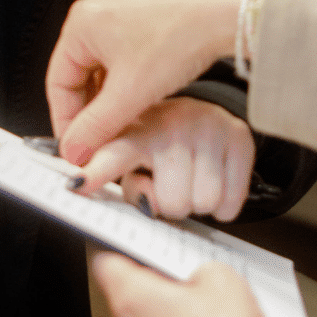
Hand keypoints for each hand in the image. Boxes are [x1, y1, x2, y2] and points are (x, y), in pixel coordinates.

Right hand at [46, 0, 256, 164]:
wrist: (224, 13)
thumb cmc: (178, 35)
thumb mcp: (129, 94)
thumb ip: (95, 127)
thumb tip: (74, 150)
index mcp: (81, 24)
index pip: (57, 82)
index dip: (66, 121)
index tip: (77, 147)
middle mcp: (98, 15)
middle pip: (80, 77)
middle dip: (91, 113)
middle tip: (101, 143)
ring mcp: (123, 16)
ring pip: (105, 72)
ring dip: (111, 102)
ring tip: (126, 127)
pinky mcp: (147, 22)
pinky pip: (125, 62)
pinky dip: (129, 86)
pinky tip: (143, 105)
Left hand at [73, 97, 254, 221]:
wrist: (198, 112)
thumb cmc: (157, 142)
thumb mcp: (132, 155)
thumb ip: (125, 181)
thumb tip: (145, 204)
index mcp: (136, 129)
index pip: (114, 154)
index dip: (96, 172)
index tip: (77, 184)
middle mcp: (173, 125)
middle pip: (171, 203)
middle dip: (169, 203)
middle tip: (166, 184)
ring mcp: (208, 129)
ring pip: (203, 203)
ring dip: (196, 202)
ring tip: (189, 179)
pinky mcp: (239, 137)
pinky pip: (230, 201)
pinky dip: (223, 203)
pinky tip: (212, 181)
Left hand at [92, 253, 266, 316]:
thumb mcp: (223, 281)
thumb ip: (200, 264)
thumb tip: (200, 270)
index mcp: (131, 297)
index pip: (105, 259)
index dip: (124, 245)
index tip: (136, 240)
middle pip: (128, 292)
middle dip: (158, 283)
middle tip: (188, 279)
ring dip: (170, 313)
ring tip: (206, 313)